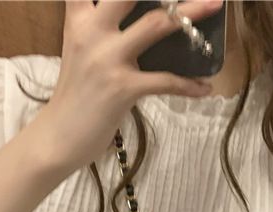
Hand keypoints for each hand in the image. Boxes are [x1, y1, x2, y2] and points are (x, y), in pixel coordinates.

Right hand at [36, 0, 223, 172]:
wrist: (57, 137)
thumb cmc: (75, 95)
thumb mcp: (80, 50)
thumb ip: (101, 27)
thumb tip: (143, 18)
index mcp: (80, 18)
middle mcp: (92, 31)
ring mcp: (108, 59)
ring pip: (156, 24)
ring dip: (191, 14)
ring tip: (215, 5)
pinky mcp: (122, 88)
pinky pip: (165, 80)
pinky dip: (189, 84)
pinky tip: (205, 88)